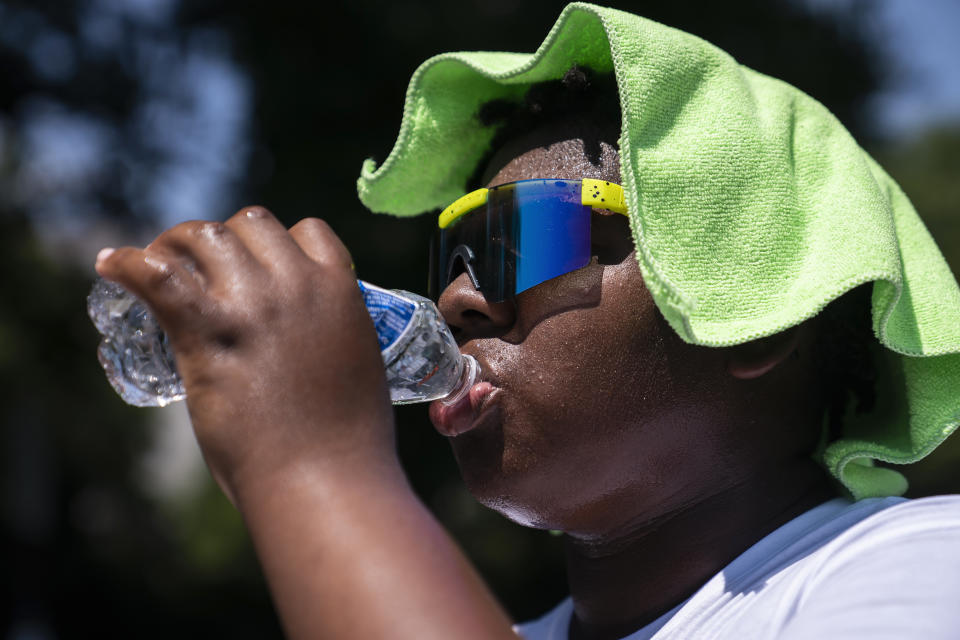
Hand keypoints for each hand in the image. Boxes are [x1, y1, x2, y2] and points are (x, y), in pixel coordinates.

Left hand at [95, 206, 395, 502]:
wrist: (325, 478)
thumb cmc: (346, 441)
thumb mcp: (356, 368)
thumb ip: (329, 339)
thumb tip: (304, 347)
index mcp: (341, 291)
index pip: (308, 231)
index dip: (280, 243)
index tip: (260, 264)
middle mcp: (297, 283)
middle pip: (251, 224)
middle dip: (225, 239)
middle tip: (201, 266)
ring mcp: (252, 304)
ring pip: (205, 236)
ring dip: (179, 243)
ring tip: (159, 261)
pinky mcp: (208, 331)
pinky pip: (158, 275)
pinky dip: (129, 264)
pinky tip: (110, 265)